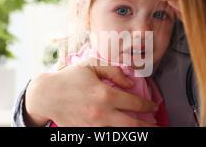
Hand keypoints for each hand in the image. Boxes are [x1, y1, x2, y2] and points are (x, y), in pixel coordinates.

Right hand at [24, 65, 158, 126]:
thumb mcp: (91, 67)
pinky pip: (107, 138)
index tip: (154, 107)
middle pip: (134, 125)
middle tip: (159, 128)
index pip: (135, 103)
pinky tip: (124, 134)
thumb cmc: (69, 78)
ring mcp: (94, 126)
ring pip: (122, 135)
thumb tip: (131, 84)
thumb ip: (114, 72)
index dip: (149, 106)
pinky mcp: (86, 133)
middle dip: (150, 128)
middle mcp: (102, 113)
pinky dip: (119, 137)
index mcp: (105, 94)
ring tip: (147, 133)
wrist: (46, 96)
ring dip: (137, 135)